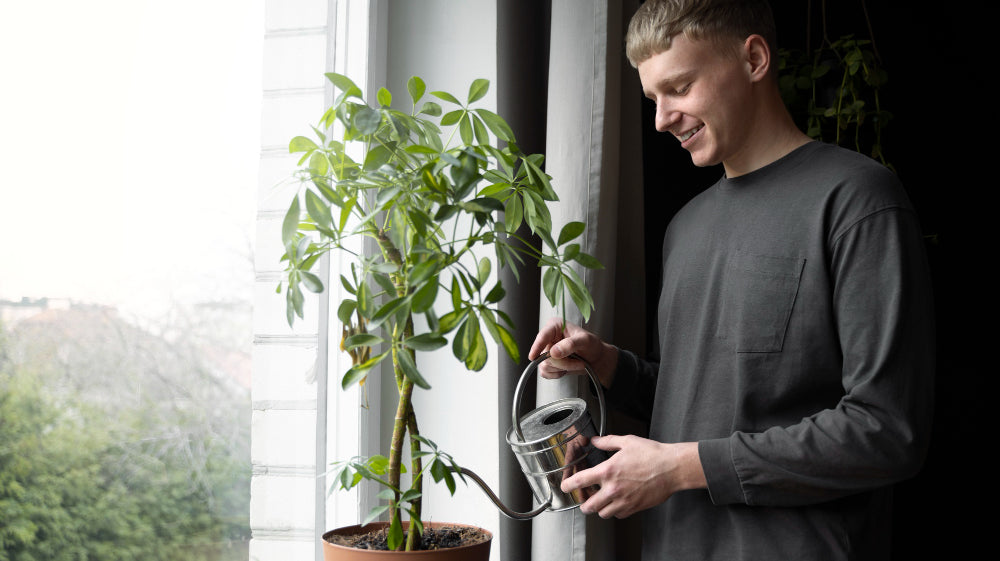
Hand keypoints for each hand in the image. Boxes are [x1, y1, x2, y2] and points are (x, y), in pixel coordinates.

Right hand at [528, 318, 617, 387]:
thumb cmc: (591, 345)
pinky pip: (546, 373)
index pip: (543, 336)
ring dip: (563, 368)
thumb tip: (553, 352)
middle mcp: (548, 338)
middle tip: (579, 362)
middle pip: (544, 355)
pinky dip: (558, 374)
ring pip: (545, 366)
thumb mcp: (585, 341)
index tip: (533, 356)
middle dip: (563, 362)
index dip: (537, 346)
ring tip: (576, 363)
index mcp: (555, 326)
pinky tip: (567, 368)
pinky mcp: (547, 363)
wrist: (595, 358)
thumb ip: (570, 344)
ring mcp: (546, 351)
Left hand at [560, 435, 705, 518]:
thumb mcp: (627, 442)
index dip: (568, 485)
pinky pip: (618, 515)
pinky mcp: (634, 508)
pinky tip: (617, 501)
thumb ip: (607, 442)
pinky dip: (615, 510)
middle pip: (588, 506)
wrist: (672, 468)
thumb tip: (595, 440)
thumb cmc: (653, 454)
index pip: (580, 482)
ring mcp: (624, 501)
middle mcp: (613, 489)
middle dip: (583, 502)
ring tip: (601, 499)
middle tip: (584, 497)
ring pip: (602, 513)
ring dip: (599, 507)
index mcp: (608, 471)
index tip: (565, 486)